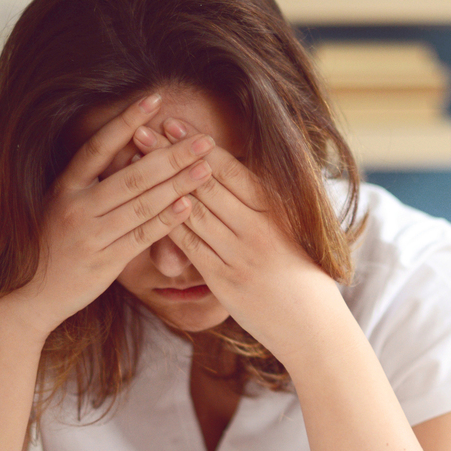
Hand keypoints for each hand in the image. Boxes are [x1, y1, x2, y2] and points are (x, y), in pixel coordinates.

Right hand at [4, 95, 216, 336]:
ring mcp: (89, 235)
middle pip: (131, 175)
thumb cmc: (51, 247)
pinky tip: (188, 205)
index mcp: (63, 187)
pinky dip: (166, 220)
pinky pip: (141, 236)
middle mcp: (75, 206)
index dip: (126, 120)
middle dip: (171, 155)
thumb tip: (135, 153)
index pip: (99, 146)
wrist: (26, 297)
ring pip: (141, 204)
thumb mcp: (62, 206)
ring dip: (178, 184)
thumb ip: (93, 183)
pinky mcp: (103, 262)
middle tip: (203, 139)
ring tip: (206, 167)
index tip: (155, 99)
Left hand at [137, 119, 350, 362]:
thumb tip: (239, 173)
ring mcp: (240, 255)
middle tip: (143, 128)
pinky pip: (190, 246)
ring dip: (161, 183)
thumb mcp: (296, 231)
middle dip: (171, 154)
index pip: (231, 170)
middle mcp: (258, 228)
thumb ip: (267, 205)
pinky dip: (167, 223)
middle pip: (206, 183)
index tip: (174, 123)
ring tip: (137, 161)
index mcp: (277, 211)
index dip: (199, 145)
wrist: (314, 326)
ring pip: (194, 211)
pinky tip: (146, 206)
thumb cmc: (306, 276)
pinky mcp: (225, 280)